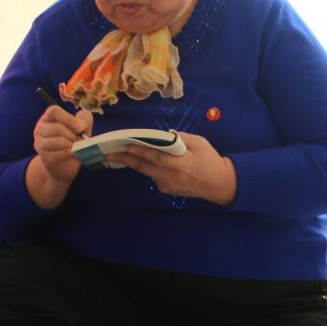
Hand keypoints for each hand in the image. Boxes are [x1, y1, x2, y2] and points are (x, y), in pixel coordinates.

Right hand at [25, 104, 92, 207]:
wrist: (64, 169)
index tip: (80, 127)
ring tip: (76, 149)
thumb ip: (84, 120)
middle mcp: (40, 129)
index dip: (67, 118)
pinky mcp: (44, 157)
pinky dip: (67, 155)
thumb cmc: (74, 144)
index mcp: (48, 119)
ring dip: (70, 145)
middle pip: (56, 127)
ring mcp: (39, 144)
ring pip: (56, 141)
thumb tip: (82, 124)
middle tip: (81, 141)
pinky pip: (57, 154)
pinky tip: (71, 156)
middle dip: (72, 135)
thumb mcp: (82, 129)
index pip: (52, 111)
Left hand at [114, 132, 236, 204]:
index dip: (138, 150)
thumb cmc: (210, 160)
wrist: (218, 184)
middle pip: (143, 167)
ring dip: (132, 162)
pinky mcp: (166, 189)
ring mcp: (167, 186)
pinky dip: (147, 167)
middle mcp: (170, 177)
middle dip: (124, 159)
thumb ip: (180, 139)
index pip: (154, 156)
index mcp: (179, 165)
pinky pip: (153, 175)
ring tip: (116, 154)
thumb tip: (162, 136)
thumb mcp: (199, 143)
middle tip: (108, 153)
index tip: (124, 144)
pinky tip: (139, 160)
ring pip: (146, 171)